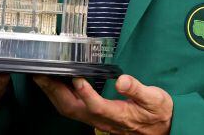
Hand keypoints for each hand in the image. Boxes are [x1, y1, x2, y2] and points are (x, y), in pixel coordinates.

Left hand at [33, 74, 172, 134]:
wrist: (161, 129)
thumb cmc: (158, 112)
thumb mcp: (155, 99)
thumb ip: (138, 90)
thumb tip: (122, 80)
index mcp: (118, 114)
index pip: (97, 106)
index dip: (85, 93)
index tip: (78, 77)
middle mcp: (103, 120)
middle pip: (73, 109)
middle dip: (55, 91)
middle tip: (42, 74)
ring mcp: (97, 120)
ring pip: (69, 110)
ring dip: (53, 94)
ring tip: (43, 78)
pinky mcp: (95, 118)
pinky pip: (72, 110)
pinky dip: (60, 97)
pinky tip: (56, 86)